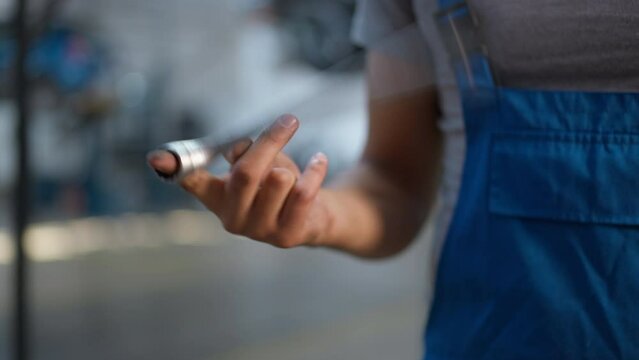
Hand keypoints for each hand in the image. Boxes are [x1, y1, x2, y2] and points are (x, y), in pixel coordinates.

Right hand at [148, 114, 331, 247]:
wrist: (314, 216)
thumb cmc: (279, 184)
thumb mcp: (261, 162)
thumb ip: (246, 153)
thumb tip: (239, 150)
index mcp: (217, 197)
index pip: (192, 181)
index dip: (174, 168)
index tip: (156, 157)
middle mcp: (232, 218)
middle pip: (245, 173)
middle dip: (269, 141)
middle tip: (289, 120)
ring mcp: (259, 231)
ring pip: (277, 180)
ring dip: (292, 165)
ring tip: (295, 170)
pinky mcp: (288, 236)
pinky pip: (304, 192)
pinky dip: (315, 170)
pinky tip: (319, 161)